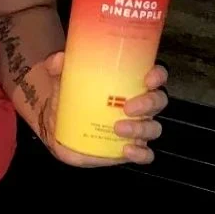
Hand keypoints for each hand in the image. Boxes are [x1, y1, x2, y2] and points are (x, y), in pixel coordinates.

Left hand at [38, 52, 167, 166]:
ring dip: (141, 128)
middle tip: (127, 107)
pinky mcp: (128, 148)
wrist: (56, 124)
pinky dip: (141, 153)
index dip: (158, 75)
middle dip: (148, 103)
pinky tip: (127, 149)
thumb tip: (59, 59)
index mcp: (128, 82)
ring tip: (118, 128)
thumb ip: (57, 65)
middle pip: (158, 101)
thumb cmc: (66, 94)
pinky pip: (145, 154)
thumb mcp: (59, 77)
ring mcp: (135, 127)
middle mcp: (138, 104)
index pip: (155, 75)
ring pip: (153, 128)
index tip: (149, 78)